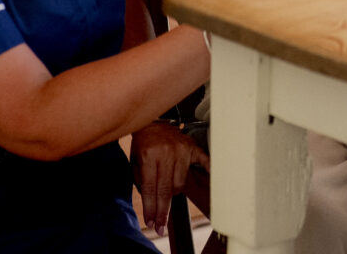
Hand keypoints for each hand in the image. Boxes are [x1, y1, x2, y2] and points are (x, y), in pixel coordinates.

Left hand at [131, 120, 209, 235]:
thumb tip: (151, 204)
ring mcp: (181, 150)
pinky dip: (208, 171)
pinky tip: (212, 181)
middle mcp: (166, 152)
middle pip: (166, 190)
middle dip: (162, 211)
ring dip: (173, 194)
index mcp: (149, 155)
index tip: (152, 222)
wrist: (153, 120)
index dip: (151, 207)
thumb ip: (141, 180)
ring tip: (167, 199)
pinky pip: (203, 161)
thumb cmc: (143, 142)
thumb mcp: (134, 160)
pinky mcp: (192, 147)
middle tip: (160, 226)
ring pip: (180, 182)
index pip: (151, 188)